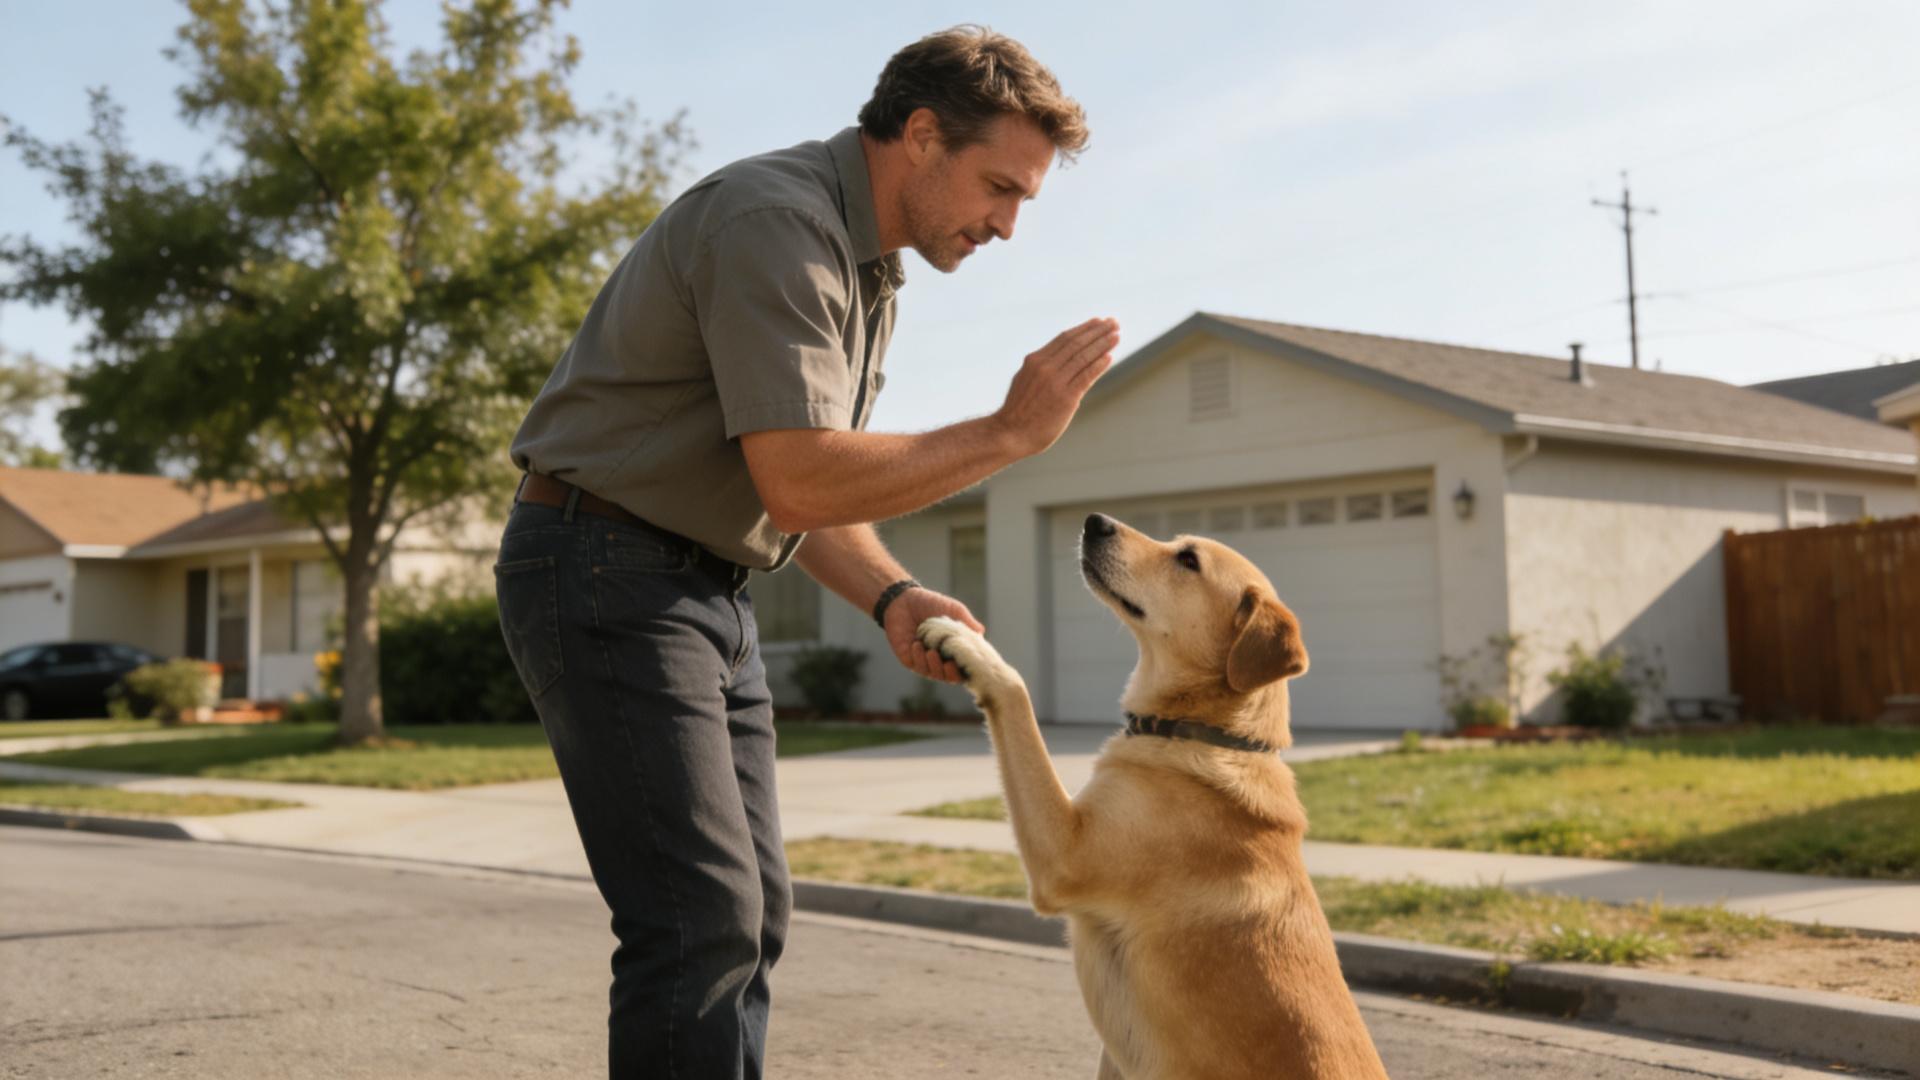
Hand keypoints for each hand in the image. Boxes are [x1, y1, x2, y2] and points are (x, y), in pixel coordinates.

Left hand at [883, 587, 982, 682]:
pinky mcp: (909, 659)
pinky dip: (919, 658)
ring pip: (934, 674)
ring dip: (934, 665)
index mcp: (955, 649)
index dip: (967, 669)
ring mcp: (925, 660)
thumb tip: (981, 633)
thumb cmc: (931, 604)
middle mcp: (942, 658)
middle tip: (949, 664)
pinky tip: (916, 644)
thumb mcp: (955, 610)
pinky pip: (917, 667)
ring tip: (931, 651)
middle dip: (951, 674)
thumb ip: (968, 622)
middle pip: (950, 677)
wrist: (904, 599)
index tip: (967, 662)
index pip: (965, 666)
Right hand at [993, 317, 1119, 456]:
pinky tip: (1109, 356)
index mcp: (1035, 360)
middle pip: (1076, 343)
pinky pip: (1086, 376)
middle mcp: (1045, 367)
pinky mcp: (1065, 398)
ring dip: (1102, 344)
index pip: (1064, 338)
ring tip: (1116, 335)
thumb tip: (1057, 363)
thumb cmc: (1018, 412)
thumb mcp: (1025, 380)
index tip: (1098, 322)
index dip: (1084, 329)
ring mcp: (1055, 382)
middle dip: (1097, 331)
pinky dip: (1099, 365)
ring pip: (1083, 357)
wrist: (1010, 433)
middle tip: (1114, 322)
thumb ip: (1041, 370)